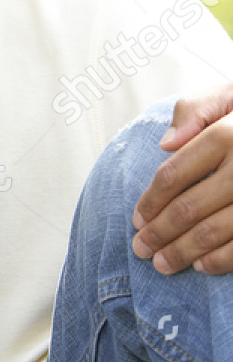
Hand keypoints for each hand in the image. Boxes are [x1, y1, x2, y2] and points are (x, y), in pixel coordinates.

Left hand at [131, 84, 232, 273]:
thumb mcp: (230, 96)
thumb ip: (195, 110)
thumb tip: (165, 144)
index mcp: (227, 134)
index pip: (173, 174)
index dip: (150, 201)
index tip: (137, 219)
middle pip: (188, 208)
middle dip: (159, 233)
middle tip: (141, 249)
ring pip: (214, 231)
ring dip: (184, 252)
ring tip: (164, 264)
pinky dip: (222, 260)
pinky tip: (202, 266)